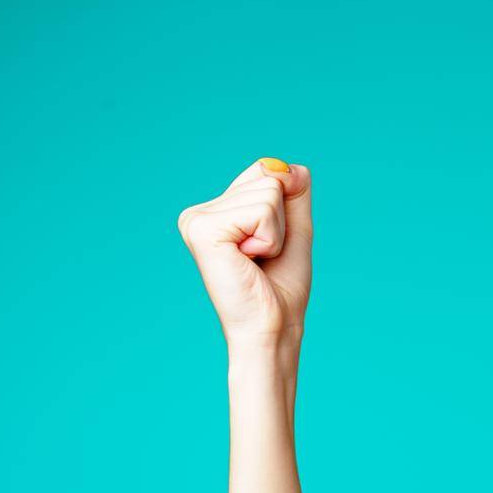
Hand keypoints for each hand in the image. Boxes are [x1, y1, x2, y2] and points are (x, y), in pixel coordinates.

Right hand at [177, 157, 312, 356]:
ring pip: (268, 193)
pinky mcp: (203, 229)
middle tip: (264, 256)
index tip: (271, 243)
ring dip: (277, 233)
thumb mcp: (295, 229)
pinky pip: (261, 211)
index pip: (267, 171)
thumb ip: (294, 192)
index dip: (285, 207)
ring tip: (257, 260)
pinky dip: (270, 239)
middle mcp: (201, 211)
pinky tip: (249, 261)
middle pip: (269, 178)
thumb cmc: (281, 285)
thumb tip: (286, 166)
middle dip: (282, 221)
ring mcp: (197, 218)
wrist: (273, 325)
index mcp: (218, 209)